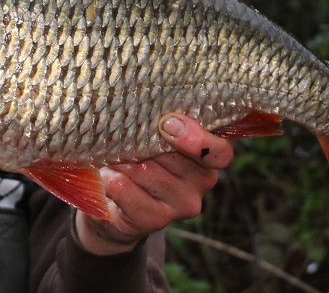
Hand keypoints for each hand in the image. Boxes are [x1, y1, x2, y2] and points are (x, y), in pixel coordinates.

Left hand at [75, 113, 232, 254]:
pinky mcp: (156, 220)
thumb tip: (145, 107)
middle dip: (144, 143)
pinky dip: (111, 179)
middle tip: (126, 137)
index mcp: (208, 156)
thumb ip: (160, 123)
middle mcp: (203, 182)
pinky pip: (126, 190)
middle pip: (175, 157)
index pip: (220, 151)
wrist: (116, 203)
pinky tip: (108, 176)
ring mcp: (183, 205)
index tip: (166, 123)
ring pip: (147, 171)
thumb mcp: (155, 135)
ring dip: (123, 160)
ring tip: (114, 157)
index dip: (196, 138)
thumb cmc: (140, 156)